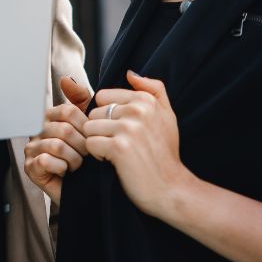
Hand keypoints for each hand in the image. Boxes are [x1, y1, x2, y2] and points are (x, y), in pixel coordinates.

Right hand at [23, 76, 92, 203]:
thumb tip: (66, 79)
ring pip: (57, 145)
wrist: (85, 189)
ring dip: (74, 158)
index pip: (68, 111)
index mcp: (51, 117)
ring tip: (77, 165)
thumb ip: (80, 99)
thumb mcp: (88, 125)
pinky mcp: (30, 167)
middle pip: (64, 129)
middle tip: (86, 156)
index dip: (85, 126)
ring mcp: (32, 149)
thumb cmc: (86, 157)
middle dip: (82, 145)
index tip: (91, 138)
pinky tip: (65, 172)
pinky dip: (62, 168)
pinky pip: (47, 160)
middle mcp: (38, 130)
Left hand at [83, 70, 195, 219]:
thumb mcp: (167, 116)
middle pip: (94, 112)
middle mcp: (138, 110)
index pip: (104, 96)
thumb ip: (154, 90)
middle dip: (101, 129)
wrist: (171, 188)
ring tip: (116, 153)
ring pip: (90, 128)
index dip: (107, 115)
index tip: (121, 130)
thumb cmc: (165, 154)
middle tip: (119, 145)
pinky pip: (90, 144)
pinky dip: (97, 156)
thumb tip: (130, 73)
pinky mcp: (119, 147)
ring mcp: (128, 128)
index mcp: (146, 100)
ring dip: (98, 143)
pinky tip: (113, 162)